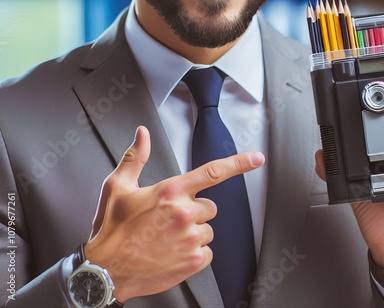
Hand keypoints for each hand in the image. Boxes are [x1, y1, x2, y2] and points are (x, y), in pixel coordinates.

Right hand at [84, 126, 264, 302]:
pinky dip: (194, 253)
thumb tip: (143, 134)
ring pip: (208, 229)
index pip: (213, 172)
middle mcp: (185, 213)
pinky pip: (206, 252)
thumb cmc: (112, 228)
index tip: (257, 159)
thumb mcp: (118, 186)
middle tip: (169, 219)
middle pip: (209, 207)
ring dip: (193, 232)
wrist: (105, 270)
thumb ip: (136, 157)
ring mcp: (190, 239)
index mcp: (171, 191)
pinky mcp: (192, 261)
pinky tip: (172, 252)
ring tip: (167, 237)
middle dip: (194, 211)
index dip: (239, 164)